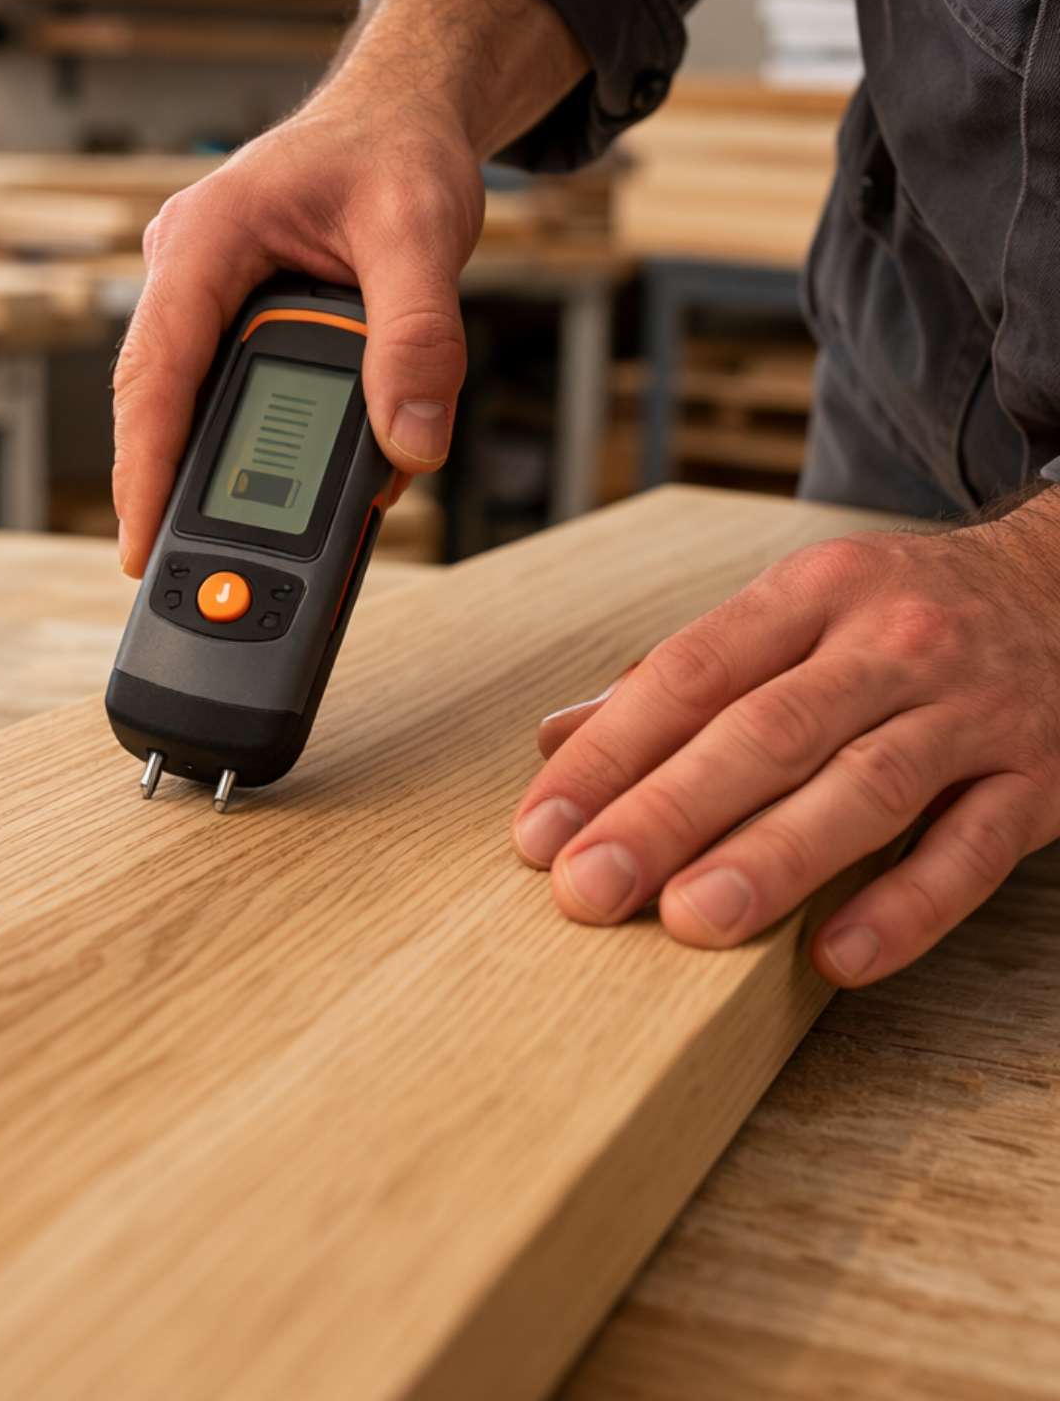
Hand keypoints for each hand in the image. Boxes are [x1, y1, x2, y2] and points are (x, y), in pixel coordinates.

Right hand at [111, 0, 589, 576]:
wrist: (403, 114)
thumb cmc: (396, 149)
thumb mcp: (420, 230)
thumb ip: (418, 336)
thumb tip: (412, 440)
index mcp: (205, 238)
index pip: (155, 372)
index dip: (143, 467)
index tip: (140, 545)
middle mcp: (188, 273)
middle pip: (166, 406)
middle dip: (183, 489)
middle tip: (207, 569)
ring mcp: (207, 300)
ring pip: (202, 407)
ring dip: (238, 468)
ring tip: (276, 532)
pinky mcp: (238, 322)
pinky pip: (240, 394)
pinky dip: (274, 441)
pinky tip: (319, 473)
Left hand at [513, 494, 1059, 985]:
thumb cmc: (893, 617)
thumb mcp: (789, 613)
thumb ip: (677, 680)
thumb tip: (555, 740)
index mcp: (810, 594)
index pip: (690, 673)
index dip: (609, 754)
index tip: (540, 829)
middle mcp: (889, 645)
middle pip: (766, 733)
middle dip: (668, 813)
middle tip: (589, 888)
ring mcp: (971, 712)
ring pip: (866, 788)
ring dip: (773, 858)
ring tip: (690, 920)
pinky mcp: (1040, 780)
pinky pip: (973, 850)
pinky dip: (906, 906)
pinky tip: (836, 956)